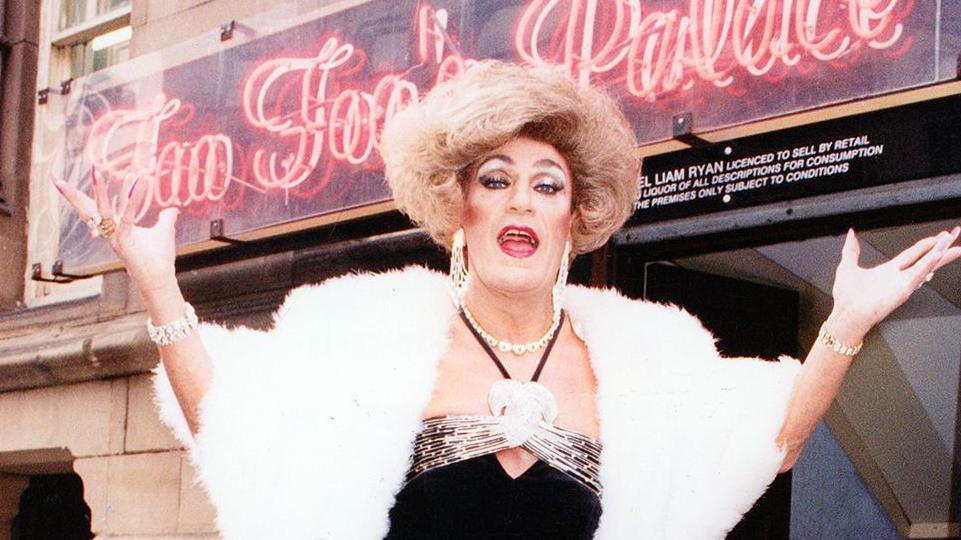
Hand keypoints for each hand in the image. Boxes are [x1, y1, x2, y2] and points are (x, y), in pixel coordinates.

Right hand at [52, 168, 179, 292]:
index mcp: (114, 227)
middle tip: (56, 179)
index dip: (78, 196)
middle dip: (71, 194)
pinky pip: (127, 218)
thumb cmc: (158, 257)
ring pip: (102, 211)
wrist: (160, 277)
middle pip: (86, 210)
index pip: (92, 208)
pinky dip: (131, 201)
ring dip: (99, 191)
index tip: (60, 183)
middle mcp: (110, 231)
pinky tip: (136, 185)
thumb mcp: (164, 231)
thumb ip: (166, 218)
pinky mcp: (126, 241)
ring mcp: (116, 237)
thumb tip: (173, 209)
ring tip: (96, 171)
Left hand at [829, 226, 960, 341]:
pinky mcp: (903, 289)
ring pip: (926, 264)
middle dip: (941, 246)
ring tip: (952, 241)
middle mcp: (898, 276)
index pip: (912, 254)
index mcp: (888, 270)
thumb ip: (851, 250)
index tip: (938, 236)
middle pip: (925, 257)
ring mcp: (903, 283)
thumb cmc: (846, 297)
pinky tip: (938, 254)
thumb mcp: (847, 266)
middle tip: (954, 234)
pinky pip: (918, 274)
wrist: (845, 313)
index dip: (925, 244)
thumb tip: (851, 234)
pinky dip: (928, 264)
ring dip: (939, 251)